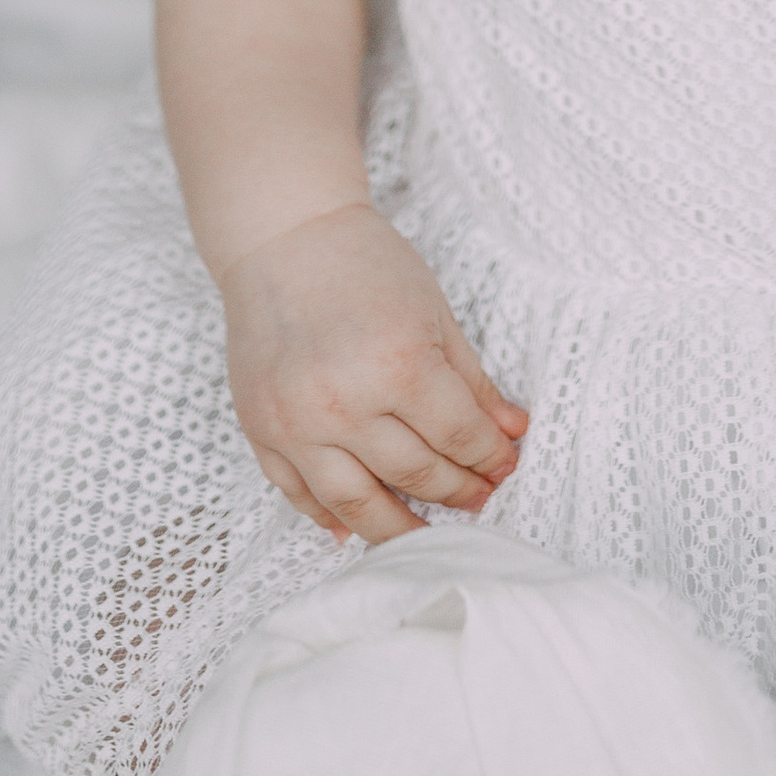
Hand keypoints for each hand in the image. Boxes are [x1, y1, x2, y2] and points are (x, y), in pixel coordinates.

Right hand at [218, 204, 527, 544]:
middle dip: (458, 491)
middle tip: (480, 498)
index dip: (489, 457)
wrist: (284, 239)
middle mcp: (344, 402)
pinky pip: (300, 495)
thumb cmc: (365, 265)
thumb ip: (472, 380)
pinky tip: (358, 528)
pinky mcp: (262, 433)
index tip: (506, 466)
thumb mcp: (434, 312)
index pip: (457, 435)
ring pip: (357, 505)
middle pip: (415, 474)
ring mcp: (296, 424)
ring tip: (430, 535)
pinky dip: (331, 518)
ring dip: (400, 528)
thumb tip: (512, 432)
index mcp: (397, 363)